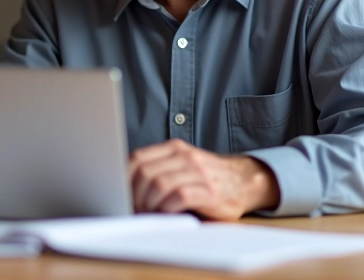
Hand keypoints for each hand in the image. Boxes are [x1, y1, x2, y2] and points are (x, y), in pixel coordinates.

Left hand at [128, 139, 278, 220]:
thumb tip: (122, 187)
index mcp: (174, 148)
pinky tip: (166, 214)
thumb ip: (158, 168)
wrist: (245, 182)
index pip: (137, 158)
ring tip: (147, 213)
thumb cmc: (207, 178)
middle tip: (133, 209)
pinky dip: (167, 208)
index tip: (118, 193)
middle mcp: (185, 157)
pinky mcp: (209, 191)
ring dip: (148, 204)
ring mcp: (198, 173)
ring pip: (159, 184)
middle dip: (134, 195)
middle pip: (145, 173)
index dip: (123, 178)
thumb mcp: (181, 166)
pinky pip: (179, 196)